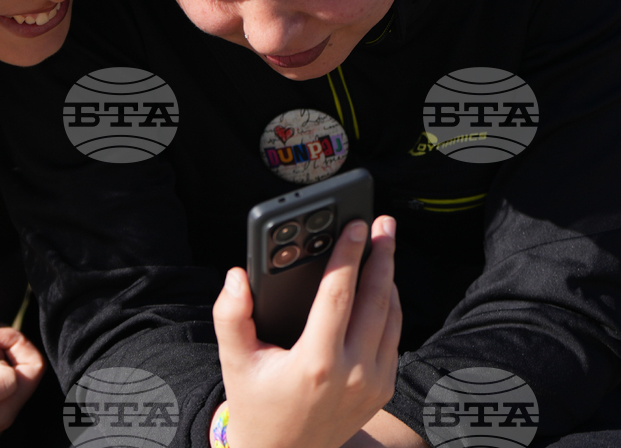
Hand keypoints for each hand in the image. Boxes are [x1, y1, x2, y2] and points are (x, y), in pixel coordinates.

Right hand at [212, 216, 401, 447]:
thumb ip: (230, 315)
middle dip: (382, 255)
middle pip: (377, 299)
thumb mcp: (234, 359)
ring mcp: (374, 383)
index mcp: (316, 363)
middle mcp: (353, 373)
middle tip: (383, 223)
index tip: (357, 224)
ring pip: (392, 316)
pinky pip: (394, 336)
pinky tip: (381, 284)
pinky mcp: (383, 389)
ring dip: (389, 277)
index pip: (339, 294)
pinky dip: (390, 305)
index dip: (349, 254)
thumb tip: (237, 276)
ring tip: (384, 245)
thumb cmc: (256, 402)